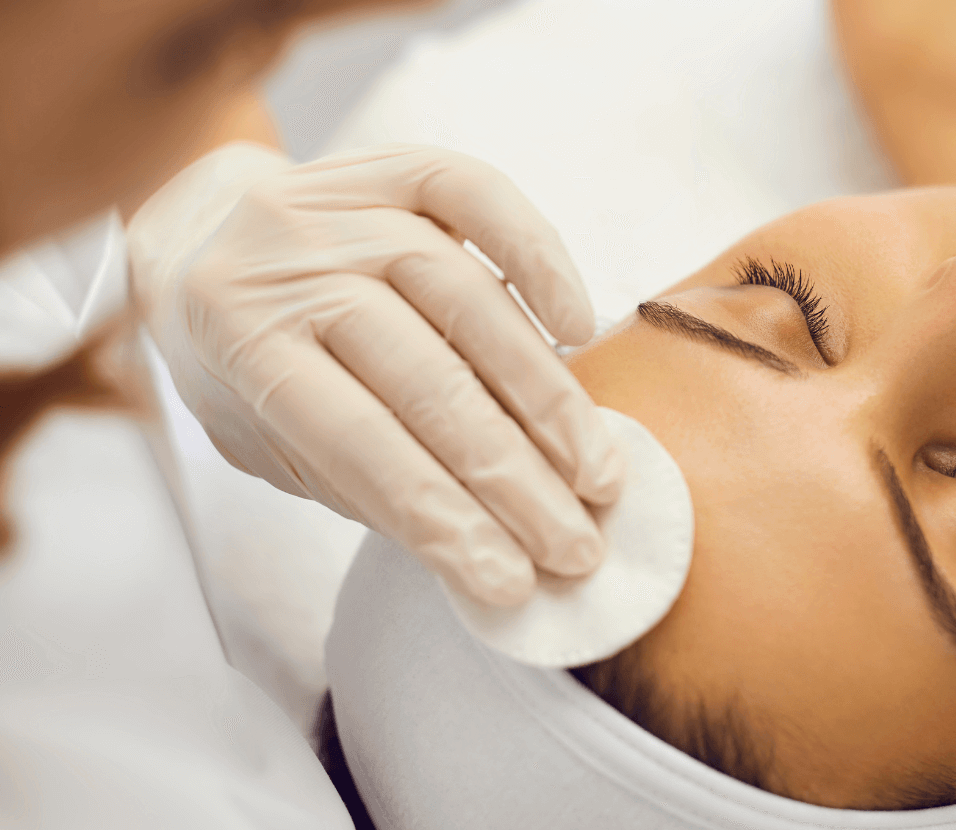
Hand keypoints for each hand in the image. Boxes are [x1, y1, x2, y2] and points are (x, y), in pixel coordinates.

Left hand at [128, 142, 623, 605]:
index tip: (510, 582)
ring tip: (596, 471)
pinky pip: (477, 196)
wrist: (202, 239)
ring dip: (546, 397)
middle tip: (576, 543)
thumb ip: (360, 475)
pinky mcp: (389, 163)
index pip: (359, 446)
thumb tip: (489, 539)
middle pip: (426, 379)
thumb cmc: (244, 361)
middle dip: (514, 478)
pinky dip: (539, 259)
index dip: (442, 520)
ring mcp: (339, 204)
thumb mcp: (267, 438)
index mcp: (238, 342)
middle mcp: (284, 262)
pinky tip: (579, 326)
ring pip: (466, 298)